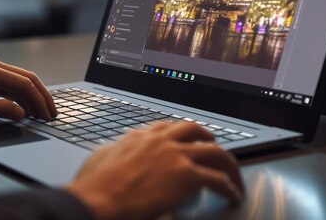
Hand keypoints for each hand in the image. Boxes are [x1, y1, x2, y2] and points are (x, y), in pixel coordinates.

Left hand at [0, 58, 56, 127]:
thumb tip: (21, 111)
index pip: (24, 82)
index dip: (39, 99)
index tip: (47, 113)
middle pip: (25, 79)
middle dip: (40, 96)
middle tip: (52, 113)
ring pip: (19, 84)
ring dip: (31, 98)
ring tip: (42, 114)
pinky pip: (9, 89)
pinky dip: (20, 99)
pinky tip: (25, 110)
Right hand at [65, 122, 243, 219]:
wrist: (99, 199)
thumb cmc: (94, 185)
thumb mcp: (100, 157)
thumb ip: (113, 151)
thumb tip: (113, 152)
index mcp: (140, 136)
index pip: (167, 127)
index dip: (180, 132)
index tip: (185, 138)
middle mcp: (161, 141)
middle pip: (194, 130)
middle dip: (207, 137)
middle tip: (213, 145)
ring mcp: (176, 155)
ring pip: (214, 152)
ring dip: (227, 164)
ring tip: (231, 174)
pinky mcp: (187, 176)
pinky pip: (218, 180)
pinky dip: (229, 188)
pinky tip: (232, 195)